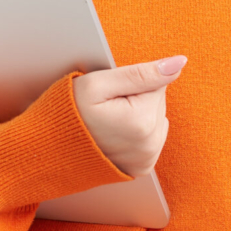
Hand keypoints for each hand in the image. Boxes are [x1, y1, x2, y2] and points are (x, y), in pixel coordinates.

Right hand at [72, 55, 185, 176]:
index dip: (130, 83)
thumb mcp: (99, 83)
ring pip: (157, 118)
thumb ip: (142, 72)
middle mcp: (149, 144)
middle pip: (158, 101)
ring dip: (138, 114)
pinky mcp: (142, 167)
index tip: (109, 94)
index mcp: (142, 120)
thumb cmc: (71, 112)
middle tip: (107, 107)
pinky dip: (138, 132)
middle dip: (136, 98)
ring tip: (110, 121)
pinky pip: (153, 137)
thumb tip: (180, 63)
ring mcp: (146, 159)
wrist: (50, 147)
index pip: (157, 82)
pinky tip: (116, 133)